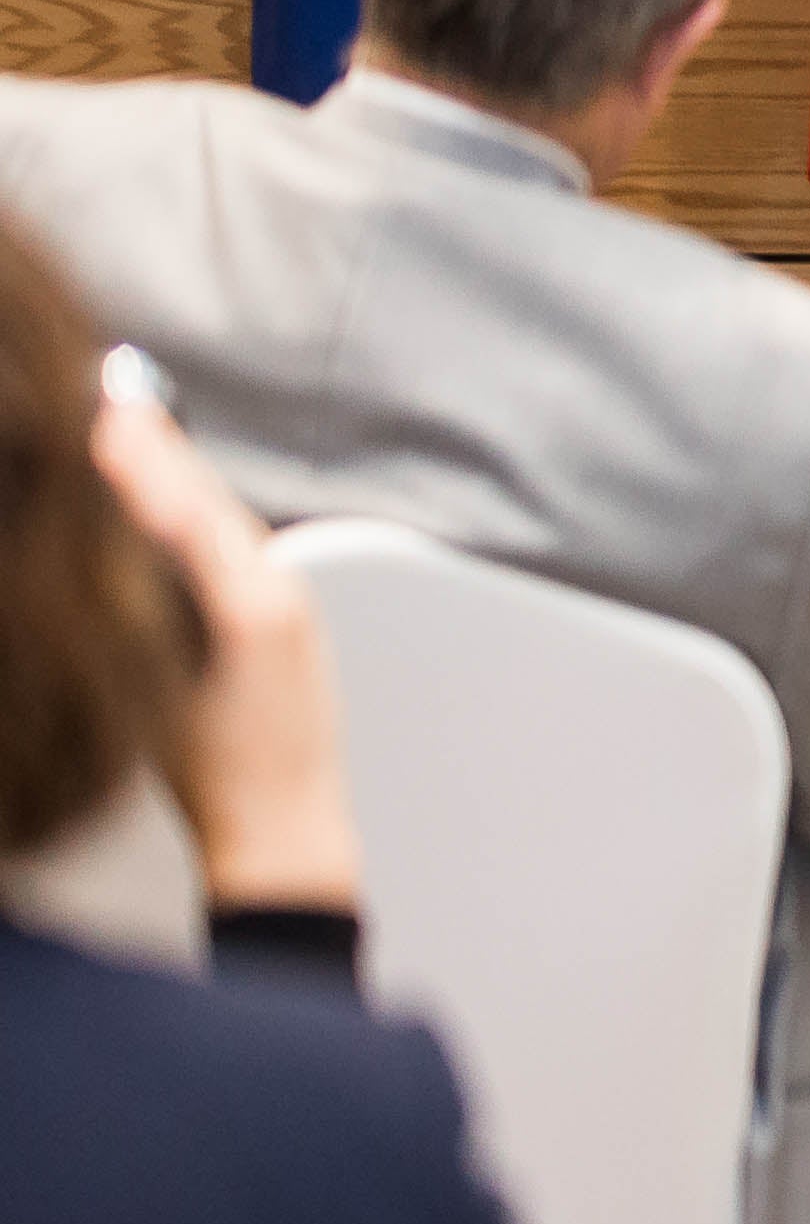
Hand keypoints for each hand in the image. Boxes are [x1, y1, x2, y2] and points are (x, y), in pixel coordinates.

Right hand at [90, 377, 353, 912]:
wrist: (283, 828)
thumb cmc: (220, 774)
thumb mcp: (165, 693)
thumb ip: (154, 613)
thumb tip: (127, 538)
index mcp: (250, 604)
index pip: (187, 512)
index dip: (147, 460)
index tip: (113, 412)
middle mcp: (275, 590)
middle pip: (204, 503)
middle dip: (157, 450)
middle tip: (114, 395)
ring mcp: (283, 602)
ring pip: (217, 523)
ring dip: (174, 477)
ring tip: (130, 424)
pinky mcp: (280, 619)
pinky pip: (233, 553)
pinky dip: (196, 519)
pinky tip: (166, 503)